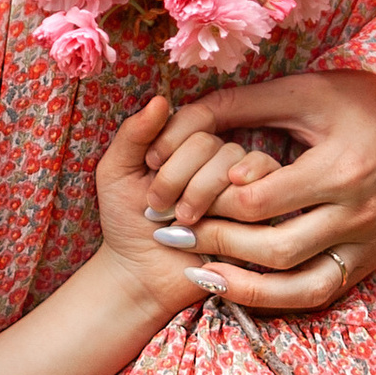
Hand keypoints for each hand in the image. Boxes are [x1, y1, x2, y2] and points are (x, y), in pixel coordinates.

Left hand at [92, 93, 269, 320]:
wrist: (142, 275)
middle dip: (179, 175)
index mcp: (186, 143)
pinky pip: (259, 193)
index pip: (194, 119)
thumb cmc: (126, 223)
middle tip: (157, 207)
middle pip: (214, 144)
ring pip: (235, 166)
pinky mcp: (259, 213)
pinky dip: (227, 208)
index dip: (170, 142)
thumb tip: (160, 99)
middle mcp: (217, 158)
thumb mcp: (116, 173)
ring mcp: (240, 185)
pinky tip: (205, 224)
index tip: (147, 169)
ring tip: (178, 221)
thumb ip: (134, 134)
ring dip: (201, 193)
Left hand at [148, 70, 375, 315]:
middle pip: (276, 249)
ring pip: (301, 285)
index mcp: (341, 169)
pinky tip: (240, 285)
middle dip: (217, 244)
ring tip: (199, 273)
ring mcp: (370, 242)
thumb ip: (239, 105)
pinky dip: (279, 296)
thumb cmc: (359, 95)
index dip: (211, 202)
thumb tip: (176, 121)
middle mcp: (360, 213)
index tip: (177, 198)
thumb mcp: (300, 90)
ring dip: (246, 286)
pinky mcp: (372, 258)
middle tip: (174, 235)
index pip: (259, 202)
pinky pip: (321, 291)